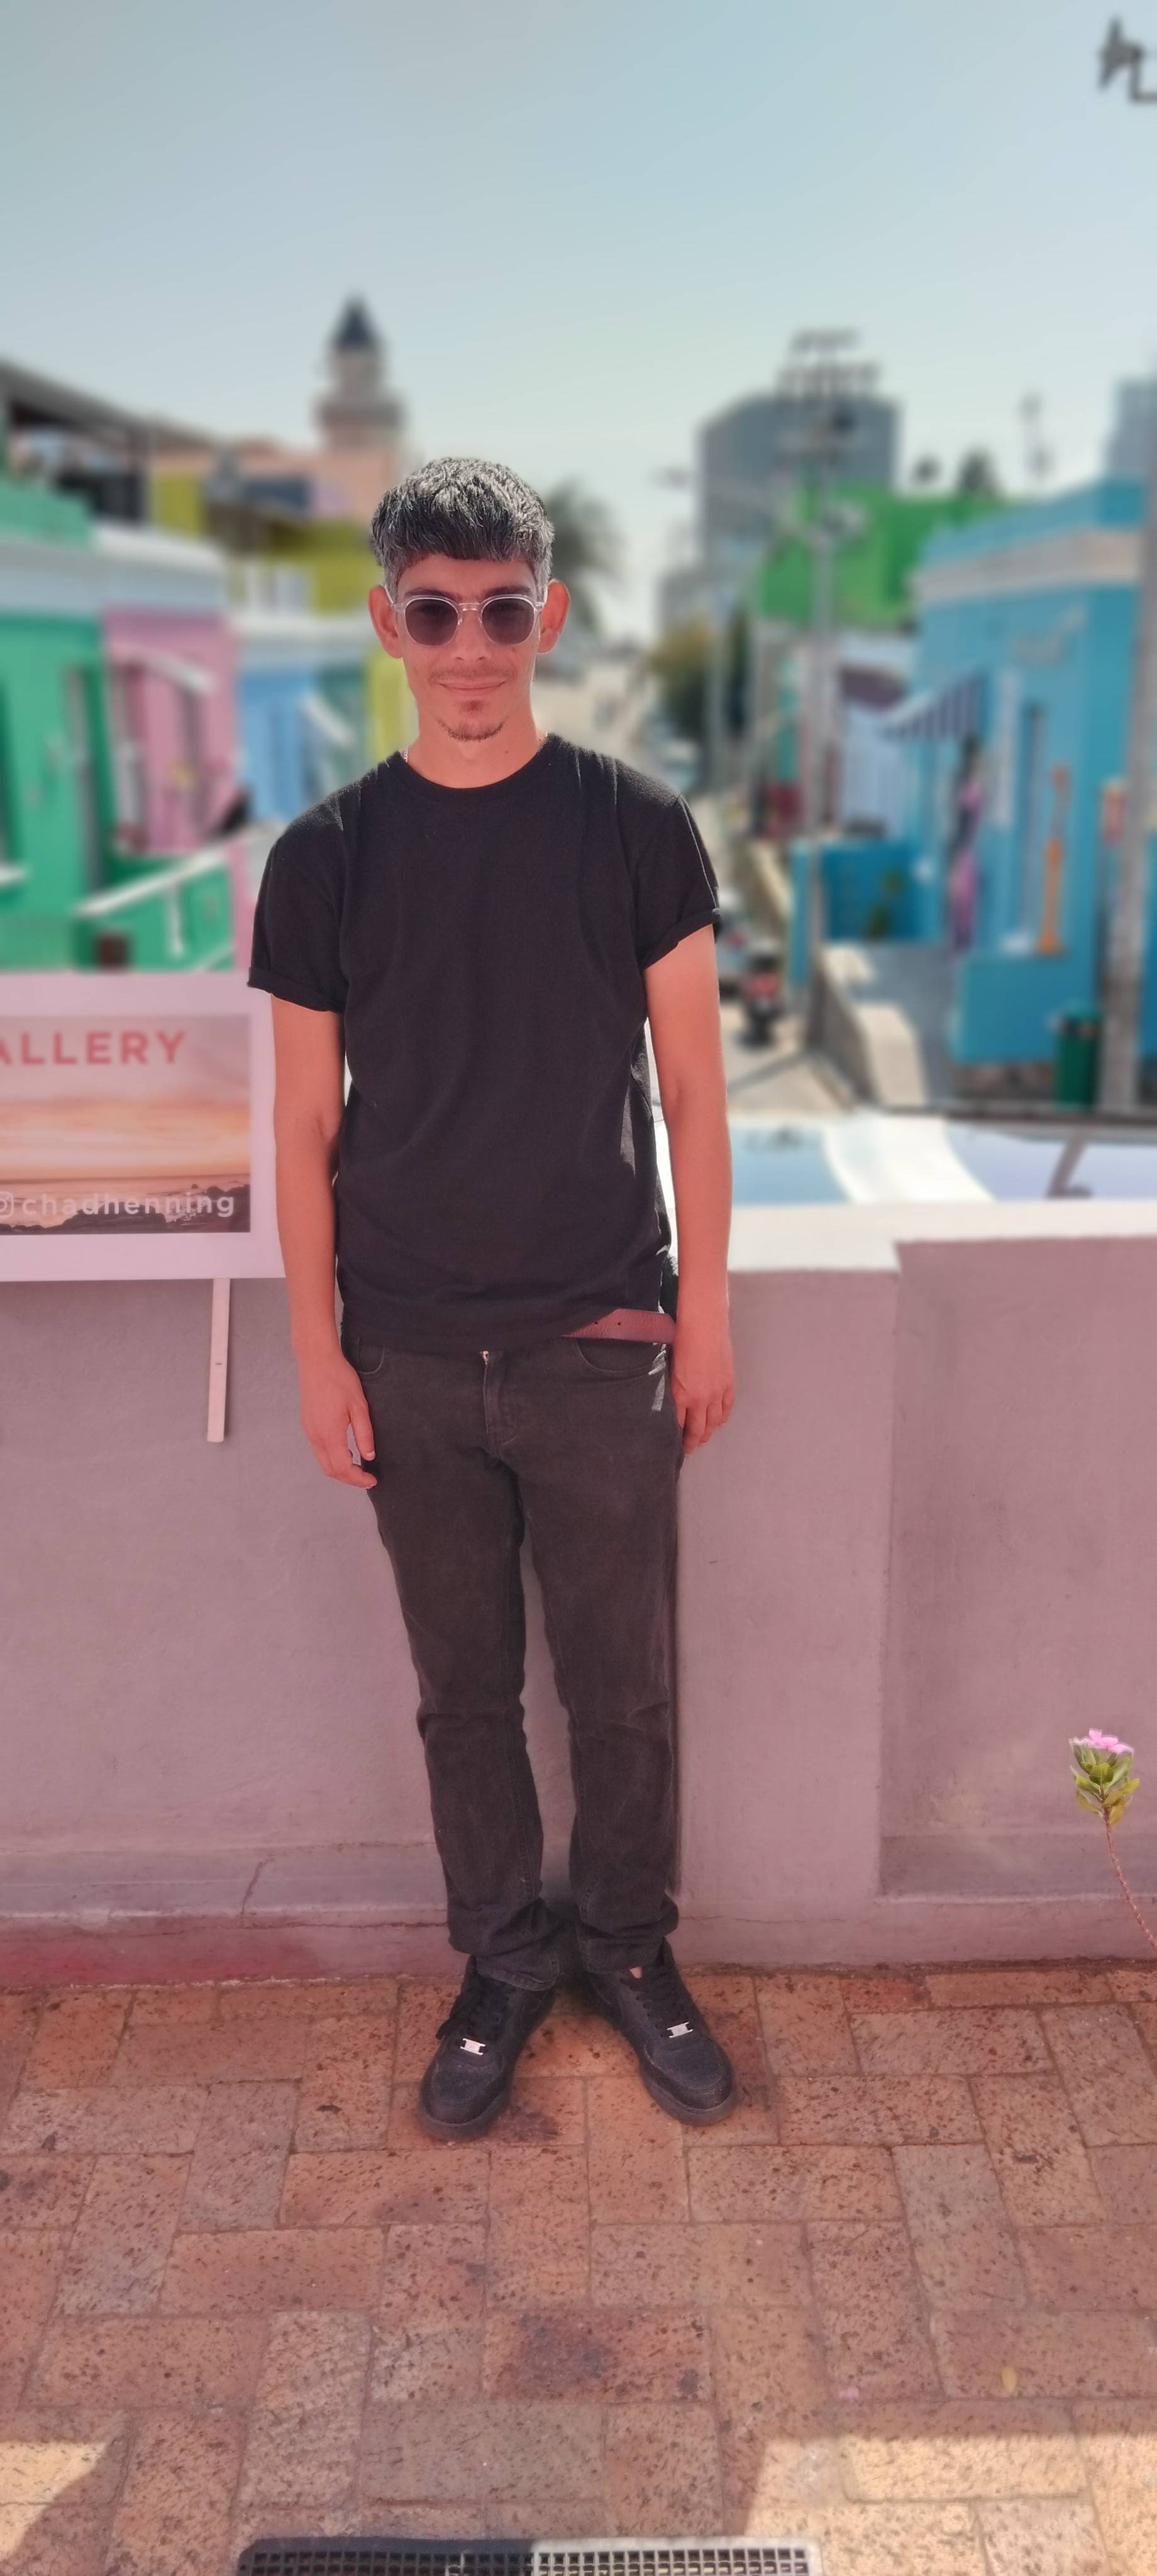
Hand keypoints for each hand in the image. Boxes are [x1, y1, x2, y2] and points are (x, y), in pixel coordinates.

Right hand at [297, 1345, 377, 1486]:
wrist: (317, 1361)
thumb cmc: (339, 1379)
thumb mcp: (359, 1406)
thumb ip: (364, 1434)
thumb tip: (369, 1456)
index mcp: (330, 1434)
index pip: (343, 1468)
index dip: (358, 1479)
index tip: (372, 1479)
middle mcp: (316, 1436)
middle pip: (330, 1470)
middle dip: (349, 1478)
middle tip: (366, 1476)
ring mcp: (309, 1431)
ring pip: (323, 1461)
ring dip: (340, 1468)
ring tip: (358, 1465)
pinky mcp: (307, 1424)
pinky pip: (318, 1450)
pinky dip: (332, 1457)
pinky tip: (345, 1449)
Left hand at [670, 1311, 734, 1454]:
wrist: (704, 1325)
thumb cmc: (681, 1340)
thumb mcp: (669, 1369)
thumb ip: (672, 1389)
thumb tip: (673, 1404)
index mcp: (681, 1395)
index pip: (678, 1425)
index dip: (676, 1437)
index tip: (673, 1444)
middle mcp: (700, 1399)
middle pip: (697, 1429)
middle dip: (692, 1442)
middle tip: (688, 1449)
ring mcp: (716, 1393)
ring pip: (713, 1423)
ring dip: (707, 1433)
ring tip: (702, 1439)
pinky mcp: (728, 1384)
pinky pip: (726, 1409)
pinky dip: (722, 1419)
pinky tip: (718, 1423)